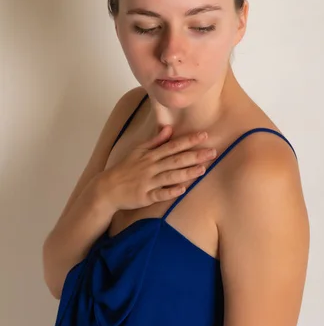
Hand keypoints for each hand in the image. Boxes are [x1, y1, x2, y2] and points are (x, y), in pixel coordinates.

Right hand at [102, 126, 216, 212]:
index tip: (204, 135)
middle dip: (194, 155)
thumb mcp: (138, 151)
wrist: (107, 188)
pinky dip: (171, 192)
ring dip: (186, 173)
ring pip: (170, 177)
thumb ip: (155, 141)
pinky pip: (160, 194)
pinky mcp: (145, 197)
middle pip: (175, 160)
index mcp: (151, 155)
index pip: (173, 146)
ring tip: (203, 169)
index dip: (189, 140)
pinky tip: (183, 189)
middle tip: (213, 152)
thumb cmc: (125, 168)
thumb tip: (169, 128)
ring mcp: (148, 182)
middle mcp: (151, 167)